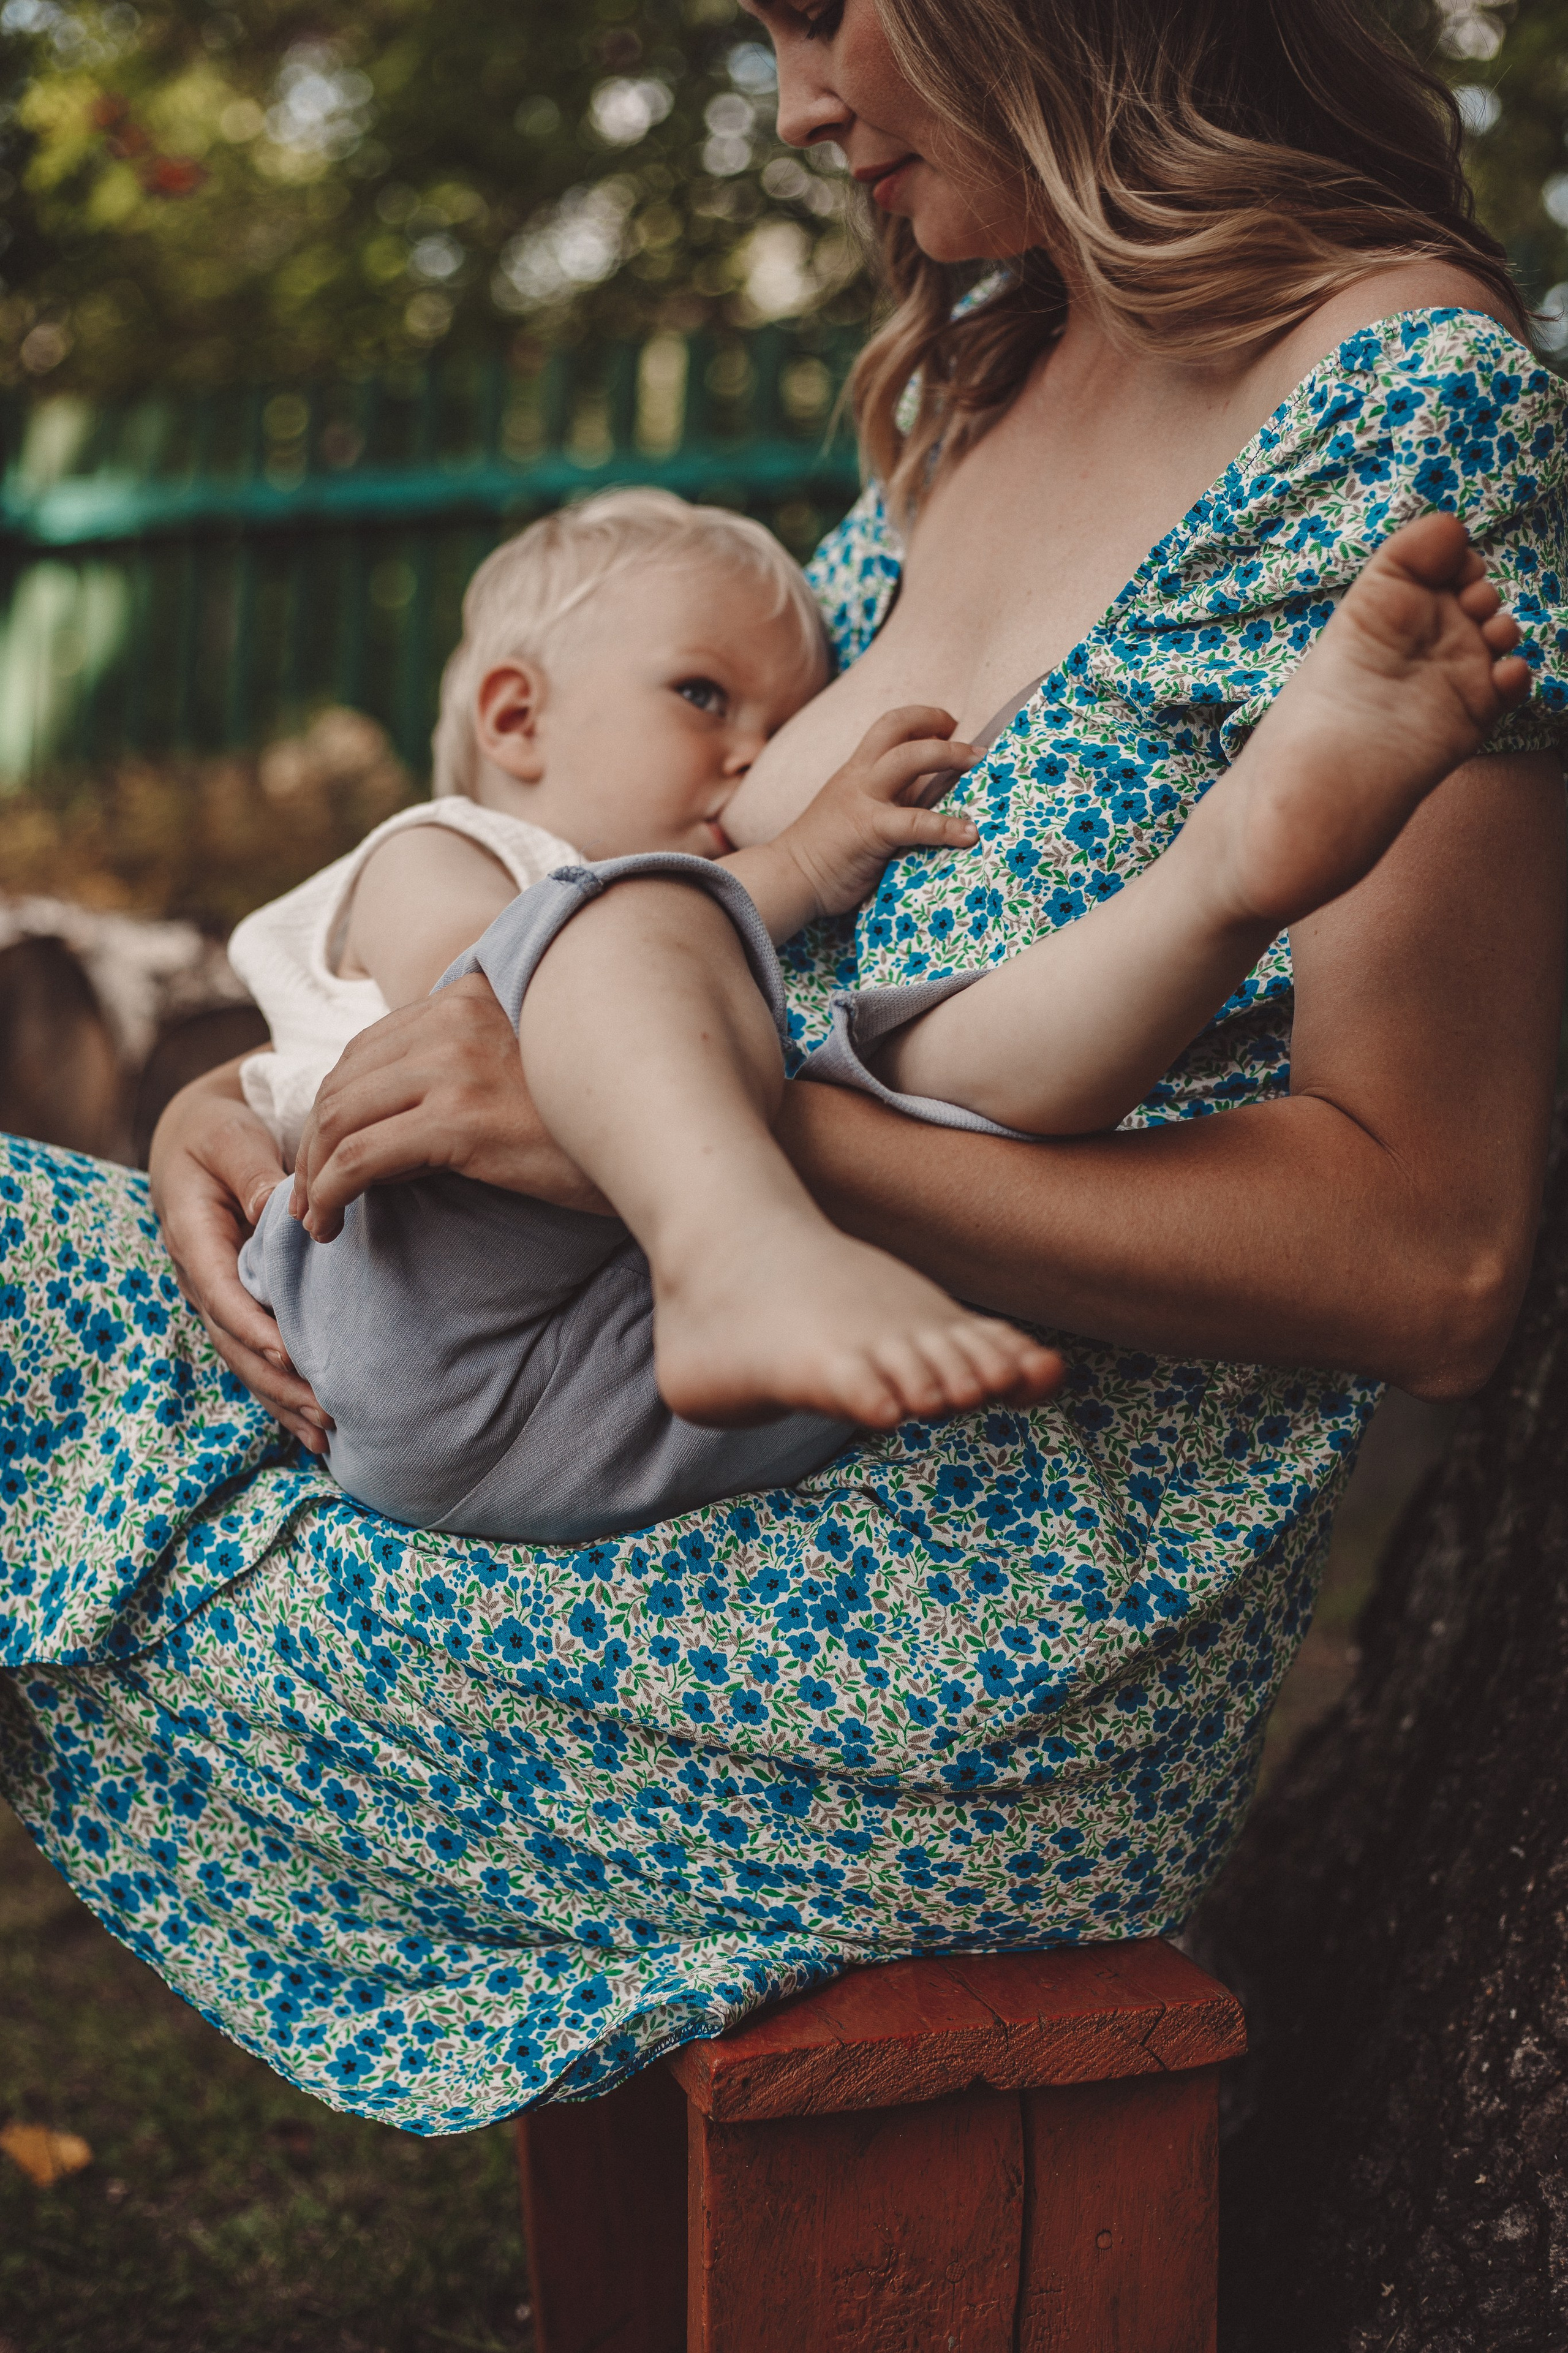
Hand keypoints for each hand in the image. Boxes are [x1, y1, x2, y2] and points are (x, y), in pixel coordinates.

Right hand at [148, 1059, 333, 1452]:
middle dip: (276, 1379)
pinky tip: (314, 1428)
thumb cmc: (218, 1130)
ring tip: (326, 1432)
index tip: (289, 1352)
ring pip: (244, 1359)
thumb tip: (268, 1207)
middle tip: (324, 1410)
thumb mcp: (227, 1136)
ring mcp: (217, 1296)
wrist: (202, 1136)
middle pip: (233, 1340)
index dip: (251, 1324)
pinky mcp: (239, 1304)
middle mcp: (200, 1275)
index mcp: (192, 1235)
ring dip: (282, 1397)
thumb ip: (247, 1168)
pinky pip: (256, 1355)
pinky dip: (282, 1391)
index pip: (219, 1289)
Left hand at [291, 972, 612, 1241]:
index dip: (337, 1104)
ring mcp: (457, 1066)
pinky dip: (329, 1193)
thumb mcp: (531, 1070)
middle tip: (309, 1196)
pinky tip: (329, 1223)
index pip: (370, 1046)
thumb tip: (402, 1125)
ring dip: (313, 1174)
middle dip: (314, 1144)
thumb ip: (471, 1066)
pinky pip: (360, 1158)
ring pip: (340, 1117)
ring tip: (314, 1217)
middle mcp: (458, 1018)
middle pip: (344, 1079)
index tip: (329, 1155)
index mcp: (472, 996)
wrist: (660, 1145)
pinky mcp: (459, 1120)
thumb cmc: (598, 1123)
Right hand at [772, 705, 981, 921]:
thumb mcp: (853, 813)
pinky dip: (947, 826)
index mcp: (856, 771)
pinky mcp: (870, 831)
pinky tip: (969, 834)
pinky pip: (915, 822)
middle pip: (898, 728)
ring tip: (980, 765)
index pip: (889, 726)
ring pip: (908, 758)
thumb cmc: (824, 853)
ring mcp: (864, 801)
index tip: (948, 726)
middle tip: (972, 747)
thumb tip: (928, 799)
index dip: (921, 717)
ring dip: (949, 756)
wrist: (788, 878)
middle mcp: (860, 777)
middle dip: (938, 724)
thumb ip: (884, 800)